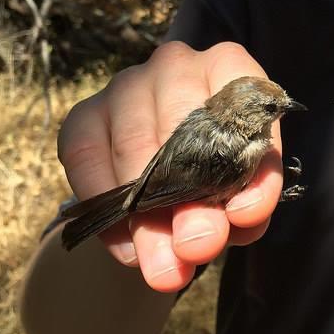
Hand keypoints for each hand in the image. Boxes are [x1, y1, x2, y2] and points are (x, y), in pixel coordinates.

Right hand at [58, 42, 282, 291]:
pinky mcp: (85, 114)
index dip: (248, 163)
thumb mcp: (245, 192)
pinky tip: (129, 249)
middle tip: (197, 249)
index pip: (244, 104)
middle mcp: (177, 66)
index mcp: (230, 71)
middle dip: (191, 199)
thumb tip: (231, 224)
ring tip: (165, 266)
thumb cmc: (218, 178)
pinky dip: (106, 207)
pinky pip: (85, 157)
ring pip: (134, 146)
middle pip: (183, 126)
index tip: (245, 218)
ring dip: (148, 218)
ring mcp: (126, 85)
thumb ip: (247, 204)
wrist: (164, 190)